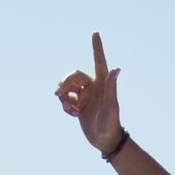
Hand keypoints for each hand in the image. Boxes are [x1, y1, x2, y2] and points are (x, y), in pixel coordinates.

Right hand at [55, 31, 122, 152]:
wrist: (105, 142)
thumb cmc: (111, 125)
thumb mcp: (112, 107)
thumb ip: (112, 87)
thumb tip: (116, 69)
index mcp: (103, 84)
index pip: (99, 61)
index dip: (97, 48)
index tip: (95, 33)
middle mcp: (93, 87)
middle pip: (74, 75)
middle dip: (65, 83)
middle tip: (58, 93)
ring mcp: (85, 95)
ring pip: (67, 87)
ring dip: (63, 95)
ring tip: (68, 108)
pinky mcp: (78, 104)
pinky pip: (65, 99)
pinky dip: (65, 105)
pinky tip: (72, 114)